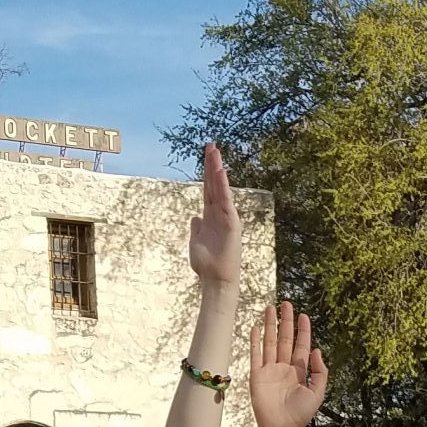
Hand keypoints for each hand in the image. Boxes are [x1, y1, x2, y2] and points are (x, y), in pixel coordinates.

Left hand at [188, 144, 240, 286]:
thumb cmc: (207, 264)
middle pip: (214, 184)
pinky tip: (220, 173)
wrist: (216, 281)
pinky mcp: (232, 224)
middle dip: (212, 164)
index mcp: (210, 216)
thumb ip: (196, 228)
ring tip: (214, 152)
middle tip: (211, 145)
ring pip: (221, 189)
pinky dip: (223, 187)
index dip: (207, 172)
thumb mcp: (196, 242)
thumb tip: (194, 217)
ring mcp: (227, 217)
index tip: (206, 155)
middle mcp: (219, 214)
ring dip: (217, 170)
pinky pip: (226, 201)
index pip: (208, 189)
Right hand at [248, 300, 327, 426]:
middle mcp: (284, 367)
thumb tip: (318, 350)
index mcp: (299, 371)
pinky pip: (255, 354)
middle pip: (285, 339)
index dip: (303, 330)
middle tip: (287, 304)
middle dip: (286, 321)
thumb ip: (320, 371)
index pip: (301, 345)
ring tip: (271, 308)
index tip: (304, 315)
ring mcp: (270, 369)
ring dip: (270, 325)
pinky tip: (256, 328)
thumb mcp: (318, 392)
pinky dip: (255, 341)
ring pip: (270, 342)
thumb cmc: (300, 413)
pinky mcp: (257, 375)